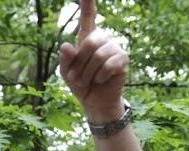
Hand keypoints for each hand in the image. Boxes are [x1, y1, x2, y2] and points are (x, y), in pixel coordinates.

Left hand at [59, 0, 128, 122]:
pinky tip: (101, 80)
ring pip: (99, 55)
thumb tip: (65, 45)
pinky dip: (100, 76)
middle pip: (90, 42)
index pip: (88, 18)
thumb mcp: (67, 73)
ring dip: (88, 73)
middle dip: (80, 63)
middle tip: (76, 78)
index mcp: (87, 40)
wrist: (94, 102)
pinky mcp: (123, 60)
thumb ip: (65, 59)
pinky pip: (108, 64)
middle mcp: (102, 40)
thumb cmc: (80, 84)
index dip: (88, 5)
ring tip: (87, 81)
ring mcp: (114, 48)